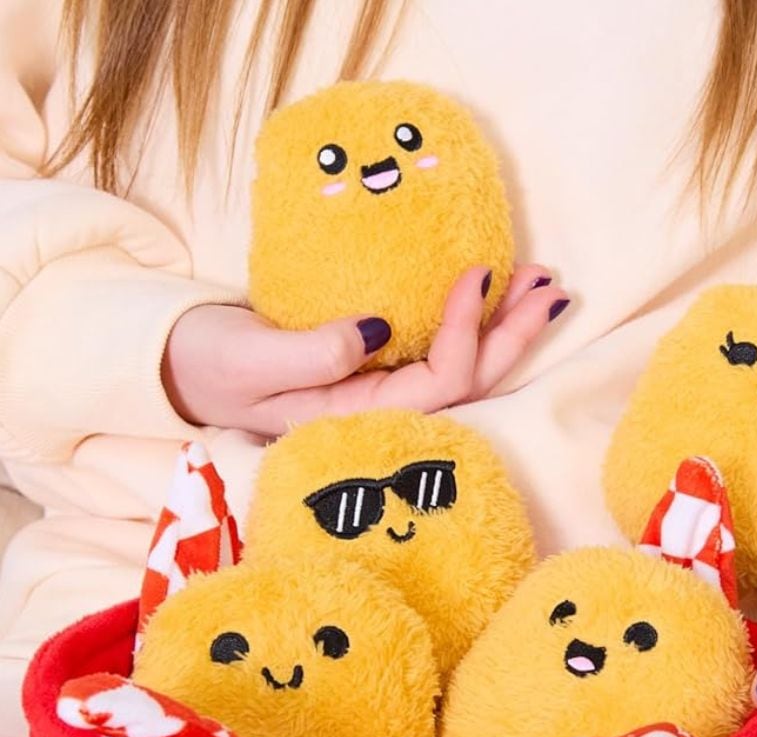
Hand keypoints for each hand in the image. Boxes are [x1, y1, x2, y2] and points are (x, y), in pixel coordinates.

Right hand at [163, 265, 567, 435]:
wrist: (179, 365)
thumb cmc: (208, 366)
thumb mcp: (251, 362)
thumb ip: (313, 354)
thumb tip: (380, 329)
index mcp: (358, 418)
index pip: (438, 383)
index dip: (467, 333)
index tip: (477, 273)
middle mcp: (383, 411)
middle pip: (469, 381)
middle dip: (513, 335)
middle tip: (551, 286)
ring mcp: (384, 391)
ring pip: (465, 368)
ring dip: (507, 328)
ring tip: (543, 286)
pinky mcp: (379, 367)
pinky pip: (443, 350)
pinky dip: (477, 322)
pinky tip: (501, 295)